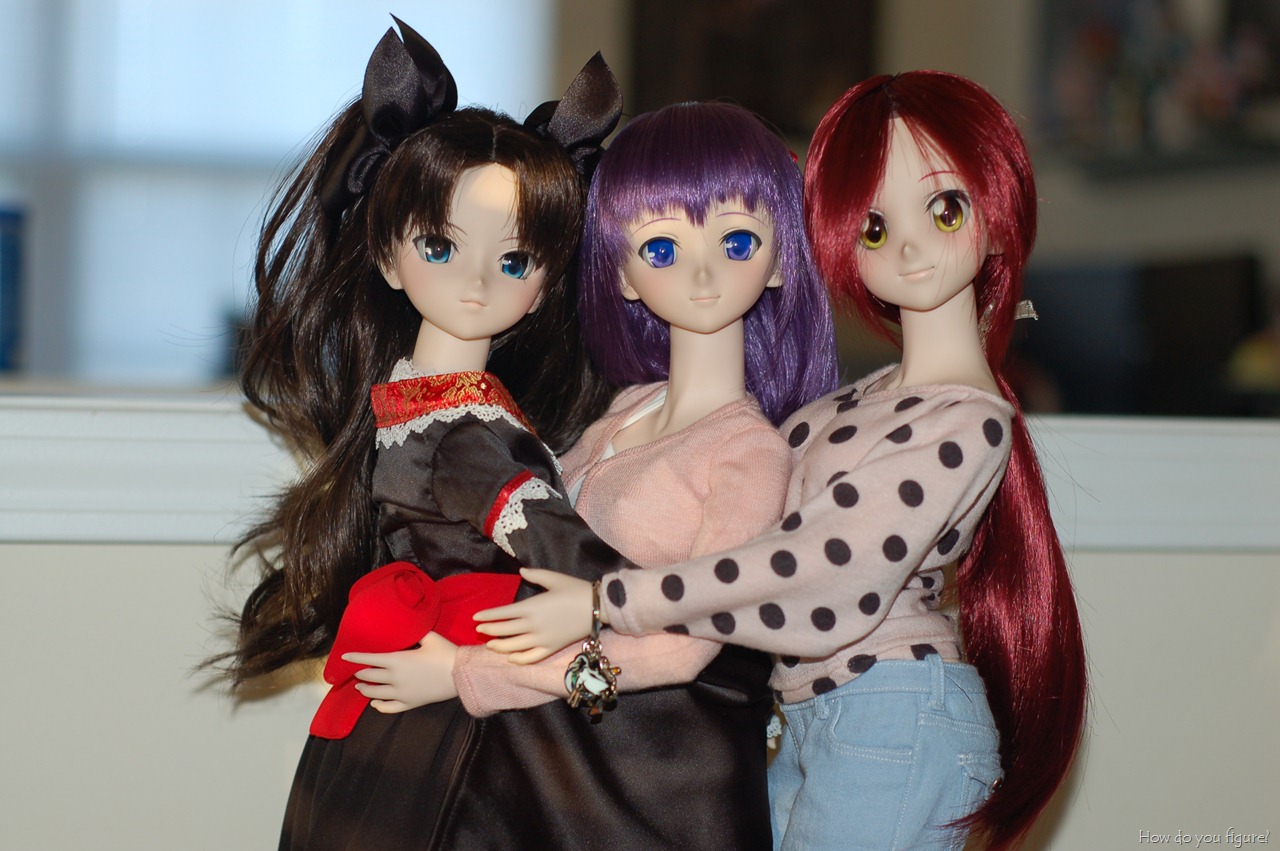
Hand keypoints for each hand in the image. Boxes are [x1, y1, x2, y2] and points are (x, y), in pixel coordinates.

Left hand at [344, 631, 458, 712]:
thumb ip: (416, 632)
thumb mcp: (430, 637)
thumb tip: (409, 624)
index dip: (355, 658)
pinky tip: (375, 703)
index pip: (369, 659)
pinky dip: (379, 706)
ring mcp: (401, 693)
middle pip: (370, 677)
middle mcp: (395, 678)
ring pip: (376, 693)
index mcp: (397, 660)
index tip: (344, 657)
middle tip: (355, 670)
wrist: (461, 675)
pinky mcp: (410, 703)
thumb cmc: (446, 654)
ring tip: (360, 686)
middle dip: (360, 673)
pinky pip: (389, 708)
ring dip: (365, 689)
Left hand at [473, 568, 597, 663]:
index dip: (488, 616)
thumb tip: (521, 572)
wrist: (597, 607)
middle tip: (479, 631)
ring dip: (500, 647)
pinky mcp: (552, 648)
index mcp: (532, 607)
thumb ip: (535, 575)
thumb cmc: (575, 590)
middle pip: (505, 631)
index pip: (503, 614)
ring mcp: (542, 639)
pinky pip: (531, 657)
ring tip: (490, 645)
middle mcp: (534, 625)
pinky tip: (511, 658)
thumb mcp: (554, 578)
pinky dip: (519, 659)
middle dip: (489, 631)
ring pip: (515, 647)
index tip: (476, 618)